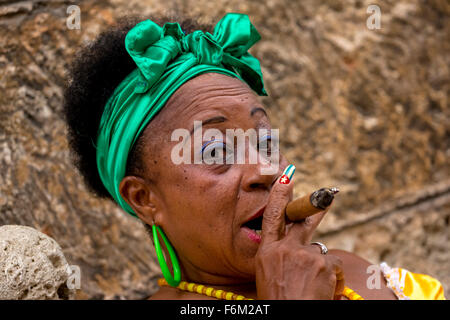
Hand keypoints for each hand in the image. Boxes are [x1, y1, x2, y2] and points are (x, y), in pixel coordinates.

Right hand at [255, 166, 343, 298]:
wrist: (292, 318)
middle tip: (328, 194)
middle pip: (302, 221)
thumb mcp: (269, 276)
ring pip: (320, 251)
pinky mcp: (321, 263)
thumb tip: (300, 248)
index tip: (286, 179)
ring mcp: (303, 254)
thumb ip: (280, 258)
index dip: (279, 197)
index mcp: (266, 253)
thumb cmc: (280, 301)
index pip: (272, 218)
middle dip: (315, 206)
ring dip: (322, 267)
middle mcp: (284, 249)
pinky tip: (325, 290)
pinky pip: (333, 265)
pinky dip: (333, 278)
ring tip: (316, 287)